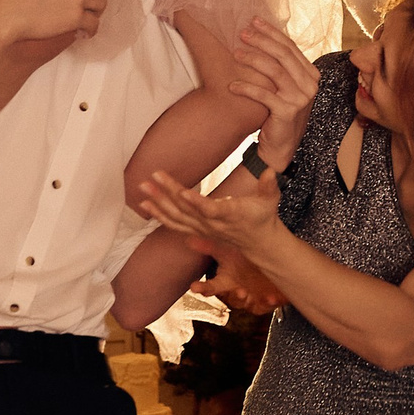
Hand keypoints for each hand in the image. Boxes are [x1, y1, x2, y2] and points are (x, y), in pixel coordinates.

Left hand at [138, 163, 282, 259]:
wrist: (258, 242)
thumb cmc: (262, 216)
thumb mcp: (270, 200)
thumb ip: (269, 186)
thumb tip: (271, 172)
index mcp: (229, 214)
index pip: (210, 209)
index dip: (195, 202)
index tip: (182, 192)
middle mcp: (211, 223)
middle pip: (186, 209)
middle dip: (167, 193)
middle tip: (152, 177)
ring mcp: (202, 228)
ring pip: (176, 217)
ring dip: (158, 203)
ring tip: (142, 189)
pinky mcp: (196, 230)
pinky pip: (174, 224)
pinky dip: (159, 215)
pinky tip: (145, 205)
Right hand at [200, 250, 284, 315]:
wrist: (270, 266)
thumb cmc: (243, 260)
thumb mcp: (227, 251)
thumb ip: (210, 247)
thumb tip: (190, 239)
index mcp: (224, 282)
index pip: (210, 287)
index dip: (202, 288)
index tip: (194, 287)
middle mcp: (234, 293)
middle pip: (229, 299)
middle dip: (232, 296)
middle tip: (237, 291)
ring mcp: (248, 300)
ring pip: (244, 304)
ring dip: (245, 299)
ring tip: (245, 292)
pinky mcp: (262, 304)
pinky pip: (264, 306)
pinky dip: (267, 303)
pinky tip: (272, 298)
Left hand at [229, 14, 319, 169]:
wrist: (281, 146)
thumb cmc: (279, 112)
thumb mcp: (285, 87)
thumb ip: (282, 67)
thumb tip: (261, 37)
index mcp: (311, 75)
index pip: (290, 47)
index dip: (272, 32)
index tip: (254, 21)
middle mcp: (310, 85)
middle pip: (283, 55)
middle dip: (261, 41)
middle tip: (242, 33)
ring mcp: (300, 99)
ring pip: (274, 71)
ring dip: (253, 59)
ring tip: (235, 53)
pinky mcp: (287, 111)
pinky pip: (264, 94)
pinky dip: (246, 88)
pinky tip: (232, 85)